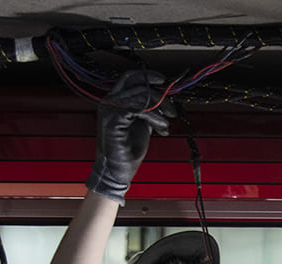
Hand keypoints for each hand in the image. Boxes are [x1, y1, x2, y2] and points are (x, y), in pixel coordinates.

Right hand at [87, 70, 170, 203]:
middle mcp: (109, 101)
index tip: (163, 80)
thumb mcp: (143, 123)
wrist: (117, 170)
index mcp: (114, 100)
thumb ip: (148, 108)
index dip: (147, 76)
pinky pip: (138, 109)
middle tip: (172, 111)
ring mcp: (109, 110)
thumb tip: (163, 97)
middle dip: (160, 97)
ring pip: (141, 96)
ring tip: (165, 125)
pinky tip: (161, 129)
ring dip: (160, 109)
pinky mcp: (112, 120)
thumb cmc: (128, 150)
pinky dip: (154, 117)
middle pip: (139, 86)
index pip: (130, 78)